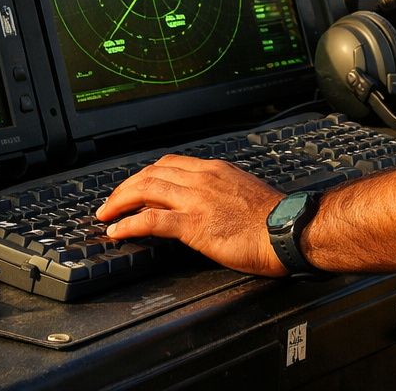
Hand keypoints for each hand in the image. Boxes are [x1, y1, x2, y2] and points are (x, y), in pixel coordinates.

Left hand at [95, 156, 289, 276]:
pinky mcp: (194, 224)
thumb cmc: (273, 219)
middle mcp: (202, 179)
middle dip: (125, 187)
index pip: (169, 163)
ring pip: (146, 190)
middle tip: (111, 202)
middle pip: (151, 173)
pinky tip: (118, 231)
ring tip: (106, 215)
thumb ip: (219, 191)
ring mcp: (196, 200)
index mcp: (214, 170)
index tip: (134, 187)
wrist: (288, 231)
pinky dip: (130, 224)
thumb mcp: (242, 192)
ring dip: (119, 202)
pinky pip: (152, 220)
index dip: (145, 175)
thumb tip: (204, 202)